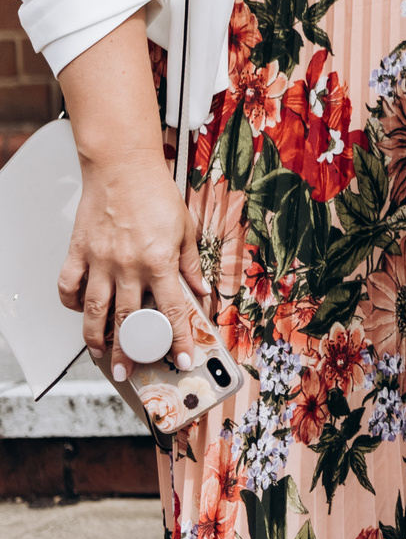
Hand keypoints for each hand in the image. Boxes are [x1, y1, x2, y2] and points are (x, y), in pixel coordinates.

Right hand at [59, 152, 205, 380]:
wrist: (123, 168)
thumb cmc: (156, 194)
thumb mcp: (186, 229)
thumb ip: (193, 263)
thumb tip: (204, 290)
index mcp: (160, 262)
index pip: (172, 312)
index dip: (178, 339)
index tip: (182, 359)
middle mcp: (128, 267)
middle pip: (128, 320)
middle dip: (131, 351)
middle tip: (130, 370)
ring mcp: (100, 262)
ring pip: (94, 311)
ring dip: (96, 337)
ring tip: (101, 353)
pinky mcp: (79, 253)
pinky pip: (69, 286)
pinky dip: (71, 303)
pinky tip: (79, 311)